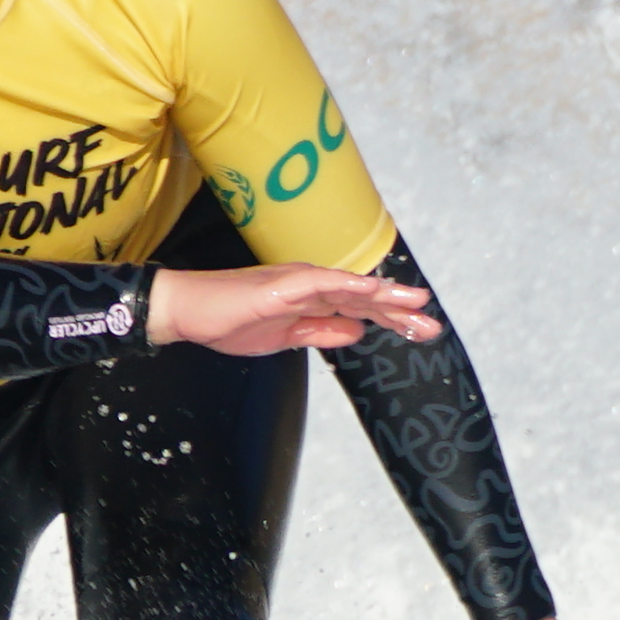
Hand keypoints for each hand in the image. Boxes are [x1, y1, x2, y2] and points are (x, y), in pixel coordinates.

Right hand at [145, 261, 441, 355]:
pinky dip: (346, 286)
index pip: (357, 309)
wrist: (188, 311)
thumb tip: (356, 332)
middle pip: (362, 297)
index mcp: (309, 299)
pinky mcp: (281, 284)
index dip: (390, 319)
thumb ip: (320, 332)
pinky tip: (369, 293)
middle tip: (431, 324)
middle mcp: (308, 285)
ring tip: (414, 304)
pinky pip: (320, 283)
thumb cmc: (228, 321)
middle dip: (398, 311)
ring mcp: (296, 281)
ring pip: (349, 287)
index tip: (419, 330)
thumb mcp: (285, 338)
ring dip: (382, 296)